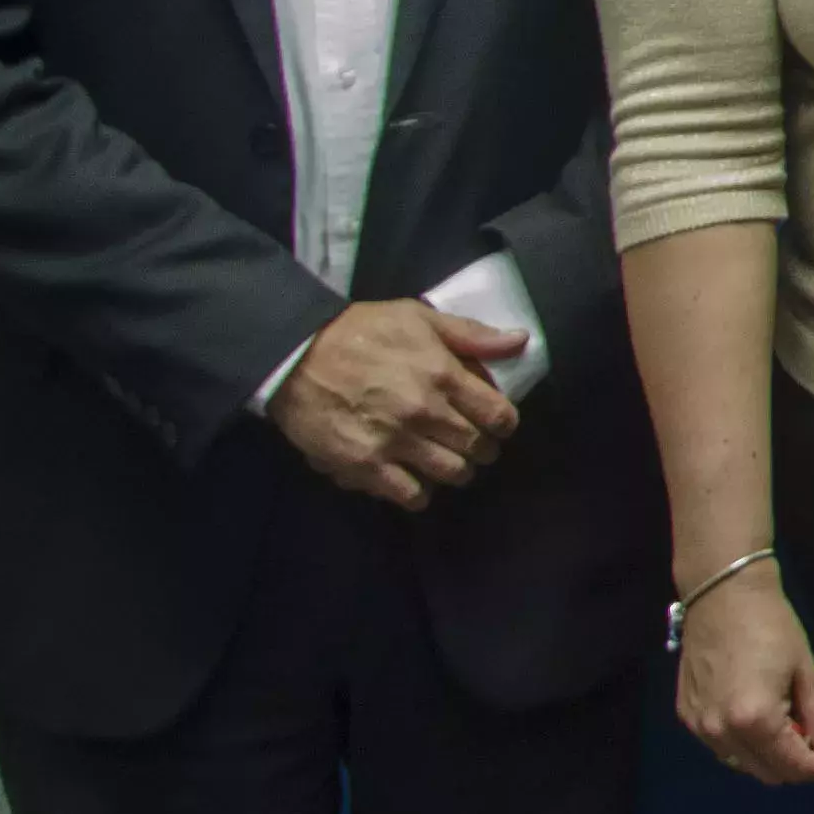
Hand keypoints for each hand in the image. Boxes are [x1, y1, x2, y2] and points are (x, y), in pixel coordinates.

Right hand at [268, 298, 525, 508]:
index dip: (503, 423)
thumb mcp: (417, 317)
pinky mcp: (365, 466)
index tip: (495, 423)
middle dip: (481, 448)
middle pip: (478, 449)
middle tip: (469, 443)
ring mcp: (395, 442)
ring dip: (455, 470)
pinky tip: (413, 479)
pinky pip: (411, 495)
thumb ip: (471, 334)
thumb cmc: (360, 332)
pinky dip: (419, 492)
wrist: (294, 356)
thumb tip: (520, 341)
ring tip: (444, 460)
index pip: (500, 416)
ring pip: (452, 474)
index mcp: (444, 375)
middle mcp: (425, 413)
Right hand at [675, 562, 813, 787]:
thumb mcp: (807, 673)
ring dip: (771, 757)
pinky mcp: (687, 717)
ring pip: (744, 765)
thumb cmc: (772, 626)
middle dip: (798, 765)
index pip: (794, 766)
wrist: (723, 594)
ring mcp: (699, 727)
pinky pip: (723, 748)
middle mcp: (721, 731)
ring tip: (788, 724)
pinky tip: (758, 718)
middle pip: (769, 773)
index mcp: (755, 719)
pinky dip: (746, 745)